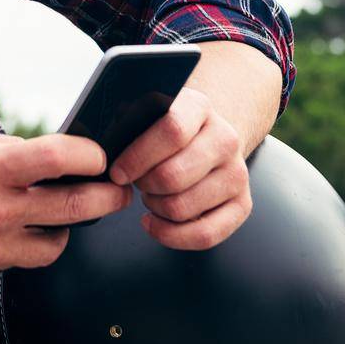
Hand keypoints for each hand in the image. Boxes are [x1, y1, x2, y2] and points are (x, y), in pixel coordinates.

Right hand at [0, 127, 132, 285]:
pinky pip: (27, 258)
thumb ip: (5, 147)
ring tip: (72, 211)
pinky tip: (33, 228)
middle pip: (75, 206)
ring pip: (58, 242)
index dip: (91, 154)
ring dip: (73, 226)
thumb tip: (49, 151)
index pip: (58, 157)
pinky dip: (37, 243)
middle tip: (118, 189)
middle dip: (108, 197)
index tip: (101, 153)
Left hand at [108, 87, 251, 249]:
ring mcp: (237, 173)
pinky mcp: (242, 204)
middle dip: (144, 186)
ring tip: (150, 195)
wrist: (205, 135)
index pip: (172, 130)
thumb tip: (101, 140)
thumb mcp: (145, 112)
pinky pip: (205, 235)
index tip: (117, 171)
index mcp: (199, 107)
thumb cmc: (162, 129)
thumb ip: (126, 121)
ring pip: (183, 207)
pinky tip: (155, 222)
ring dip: (155, 208)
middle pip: (174, 175)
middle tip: (136, 182)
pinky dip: (171, 235)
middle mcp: (225, 138)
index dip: (138, 156)